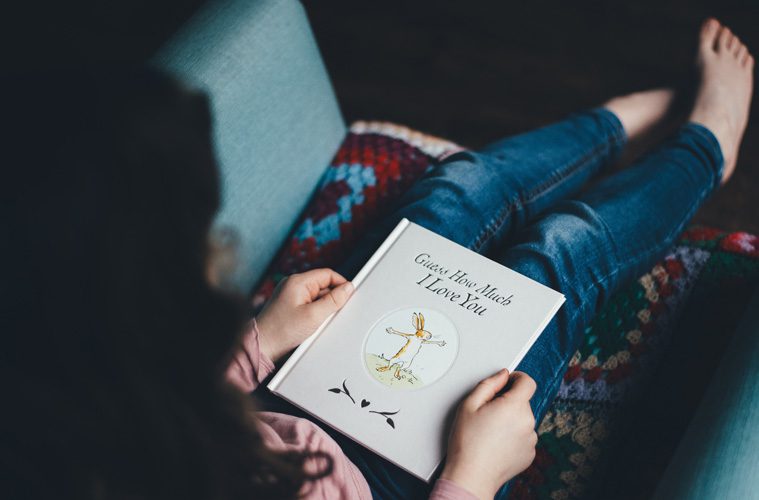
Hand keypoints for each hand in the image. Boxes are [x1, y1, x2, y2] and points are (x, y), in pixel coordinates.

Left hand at [256, 268, 353, 362]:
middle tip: (331, 314)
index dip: (341, 284)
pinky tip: (312, 326)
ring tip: (317, 323)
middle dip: (332, 299)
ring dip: (323, 309)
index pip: (328, 274)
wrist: (263, 347)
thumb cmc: (281, 331)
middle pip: (323, 286)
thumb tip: (348, 288)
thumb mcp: (314, 315)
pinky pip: (310, 306)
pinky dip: (315, 314)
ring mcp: (291, 296)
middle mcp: (293, 286)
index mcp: (298, 281)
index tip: (350, 295)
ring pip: (318, 297)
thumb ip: (334, 300)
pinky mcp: (291, 307)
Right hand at [441, 369, 537, 498]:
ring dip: (511, 420)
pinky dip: (513, 436)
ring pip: (523, 420)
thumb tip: (502, 375)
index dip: (517, 378)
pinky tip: (497, 443)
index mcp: (514, 407)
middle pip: (523, 402)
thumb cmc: (467, 442)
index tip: (508, 382)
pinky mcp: (530, 454)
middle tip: (488, 413)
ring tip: (491, 432)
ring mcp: (531, 439)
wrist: (472, 475)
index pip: (528, 382)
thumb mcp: (469, 404)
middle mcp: (528, 422)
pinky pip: (523, 436)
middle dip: (508, 403)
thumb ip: (488, 384)